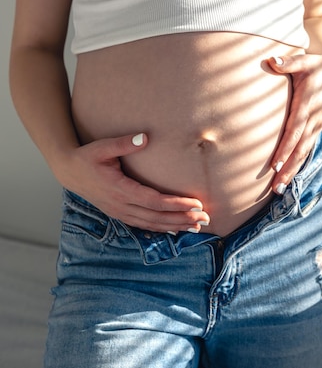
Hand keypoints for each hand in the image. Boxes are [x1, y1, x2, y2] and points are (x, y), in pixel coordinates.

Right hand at [56, 133, 209, 232]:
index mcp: (120, 189)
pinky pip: (144, 225)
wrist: (69, 171)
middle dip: (182, 218)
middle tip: (205, 218)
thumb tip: (145, 137)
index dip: (176, 204)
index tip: (196, 203)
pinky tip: (176, 229)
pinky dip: (161, 228)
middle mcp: (121, 205)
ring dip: (175, 226)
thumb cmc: (87, 157)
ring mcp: (120, 212)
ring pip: (152, 224)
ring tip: (197, 226)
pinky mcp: (119, 214)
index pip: (154, 201)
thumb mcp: (103, 146)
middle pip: (157, 217)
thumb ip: (124, 143)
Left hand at [267, 46, 321, 193]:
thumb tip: (273, 60)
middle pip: (300, 148)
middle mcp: (314, 118)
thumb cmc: (315, 64)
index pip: (295, 130)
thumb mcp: (303, 60)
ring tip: (279, 190)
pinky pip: (307, 150)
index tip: (275, 164)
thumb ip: (288, 62)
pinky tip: (288, 179)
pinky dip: (298, 165)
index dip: (286, 148)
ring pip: (304, 153)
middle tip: (276, 187)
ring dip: (292, 171)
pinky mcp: (316, 129)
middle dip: (288, 168)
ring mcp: (316, 125)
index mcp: (307, 103)